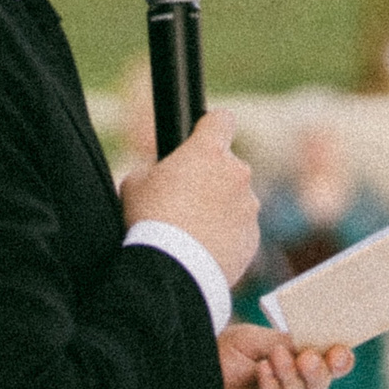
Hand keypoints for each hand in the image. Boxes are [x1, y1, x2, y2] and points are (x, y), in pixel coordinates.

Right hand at [120, 110, 259, 285]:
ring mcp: (249, 206)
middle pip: (228, 166)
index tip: (203, 136)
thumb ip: (156, 167)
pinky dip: (225, 234)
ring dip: (219, 208)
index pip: (221, 119)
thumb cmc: (150, 220)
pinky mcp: (253, 236)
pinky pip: (239, 228)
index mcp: (209, 152)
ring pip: (236, 199)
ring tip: (191, 230)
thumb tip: (162, 171)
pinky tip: (202, 248)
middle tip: (184, 199)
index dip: (211, 126)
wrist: (173, 269)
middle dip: (211, 177)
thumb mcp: (136, 181)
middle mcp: (237, 173)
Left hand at [189, 324, 351, 388]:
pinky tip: (262, 372)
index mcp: (293, 368)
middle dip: (318, 372)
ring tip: (276, 358)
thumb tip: (310, 348)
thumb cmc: (216, 359)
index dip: (339, 361)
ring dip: (290, 378)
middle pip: (318, 387)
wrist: (181, 382)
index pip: (326, 366)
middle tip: (309, 357)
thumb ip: (281, 343)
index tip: (341, 352)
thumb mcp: (251, 341)